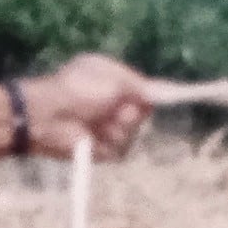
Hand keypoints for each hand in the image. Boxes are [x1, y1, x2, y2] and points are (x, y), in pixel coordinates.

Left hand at [25, 53, 153, 161]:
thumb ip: (137, 84)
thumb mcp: (109, 76)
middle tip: (112, 107)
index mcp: (119, 84)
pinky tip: (92, 136)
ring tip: (95, 121)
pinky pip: (120, 149)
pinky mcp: (105, 150)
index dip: (164, 94)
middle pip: (144, 113)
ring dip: (116, 127)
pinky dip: (107, 142)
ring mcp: (112, 129)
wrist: (47, 115)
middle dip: (131, 111)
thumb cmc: (75, 89)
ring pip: (133, 132)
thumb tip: (159, 90)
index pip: (149, 91)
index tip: (180, 95)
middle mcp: (118, 107)